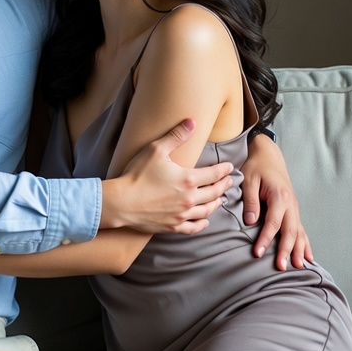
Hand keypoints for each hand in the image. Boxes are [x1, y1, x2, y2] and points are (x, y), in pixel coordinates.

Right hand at [103, 120, 233, 233]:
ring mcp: (182, 214)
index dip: (224, 170)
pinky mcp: (173, 226)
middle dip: (224, 186)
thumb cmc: (137, 174)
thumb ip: (176, 136)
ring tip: (220, 199)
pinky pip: (193, 228)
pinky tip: (205, 220)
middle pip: (214, 192)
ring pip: (207, 211)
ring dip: (216, 203)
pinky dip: (202, 224)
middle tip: (229, 182)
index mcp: (188, 179)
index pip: (214, 174)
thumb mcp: (156, 150)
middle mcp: (189, 199)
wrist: (121, 202)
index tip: (230, 167)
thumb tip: (192, 122)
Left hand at [241, 135, 311, 269]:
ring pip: (299, 232)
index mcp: (279, 196)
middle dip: (286, 250)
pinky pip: (302, 229)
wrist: (269, 156)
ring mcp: (294, 208)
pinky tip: (308, 257)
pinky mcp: (294, 210)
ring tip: (298, 267)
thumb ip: (251, 201)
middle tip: (281, 267)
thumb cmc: (256, 167)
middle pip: (290, 231)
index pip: (273, 223)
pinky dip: (305, 244)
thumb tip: (251, 222)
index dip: (266, 239)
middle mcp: (291, 204)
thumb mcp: (249, 180)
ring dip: (298, 250)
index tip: (258, 253)